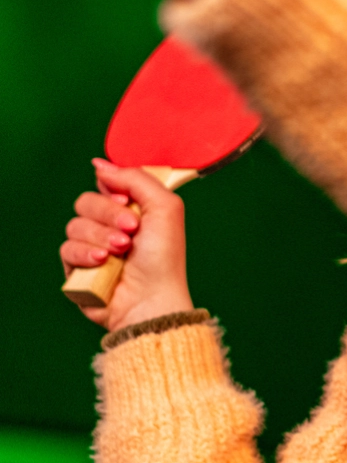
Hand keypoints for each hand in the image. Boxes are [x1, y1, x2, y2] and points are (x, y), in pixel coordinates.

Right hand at [62, 160, 193, 331]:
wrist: (151, 298)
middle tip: (131, 230)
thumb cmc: (164, 257)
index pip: (106, 184)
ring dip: (100, 236)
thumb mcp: (165, 206)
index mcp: (132, 209)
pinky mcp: (77, 268)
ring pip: (75, 225)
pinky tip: (103, 263)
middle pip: (86, 201)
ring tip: (121, 251)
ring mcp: (92, 247)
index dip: (114, 190)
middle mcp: (110, 226)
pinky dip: (85, 255)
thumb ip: (136, 178)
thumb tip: (100, 165)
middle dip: (109, 214)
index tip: (129, 201)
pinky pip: (66, 249)